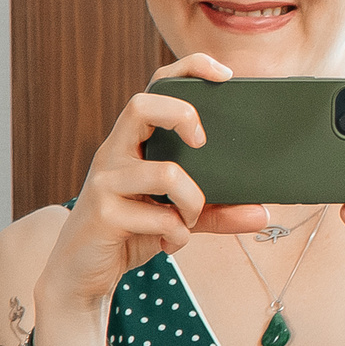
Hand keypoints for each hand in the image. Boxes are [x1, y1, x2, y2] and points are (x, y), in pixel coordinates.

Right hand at [36, 55, 271, 326]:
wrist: (82, 275)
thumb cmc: (132, 232)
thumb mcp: (181, 217)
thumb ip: (219, 211)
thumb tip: (262, 212)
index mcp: (134, 143)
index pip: (154, 88)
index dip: (188, 70)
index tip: (224, 75)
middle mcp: (115, 153)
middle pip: (141, 105)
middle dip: (181, 115)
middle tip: (203, 142)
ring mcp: (106, 181)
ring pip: (165, 172)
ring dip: (194, 202)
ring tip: (190, 219)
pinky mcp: (103, 213)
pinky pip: (159, 217)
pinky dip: (178, 234)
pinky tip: (170, 243)